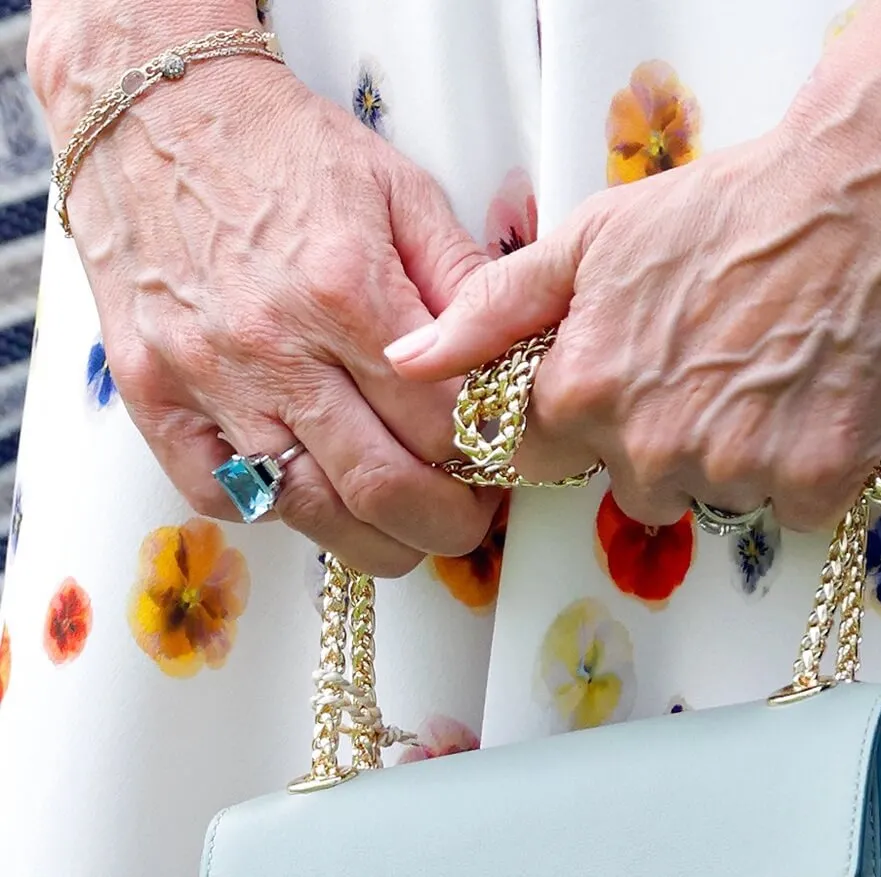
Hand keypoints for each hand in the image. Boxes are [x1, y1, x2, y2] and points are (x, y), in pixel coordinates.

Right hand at [58, 59, 498, 574]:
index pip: (442, 418)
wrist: (156, 115)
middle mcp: (276, 346)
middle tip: (470, 519)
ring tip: (408, 528)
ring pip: (307, 508)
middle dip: (447, 525)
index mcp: (347, 289)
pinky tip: (316, 492)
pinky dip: (279, 512)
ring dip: (374, 540)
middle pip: (382, 484)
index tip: (502, 461)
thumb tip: (513, 353)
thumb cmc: (286, 148)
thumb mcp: (399, 189)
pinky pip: (219, 495)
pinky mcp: (151, 396)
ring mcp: (207, 378)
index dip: (487, 457)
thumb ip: (460, 280)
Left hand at [386, 104, 880, 531]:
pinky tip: (807, 397)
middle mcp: (650, 449)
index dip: (574, 417)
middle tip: (702, 360)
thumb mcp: (589, 240)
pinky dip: (798, 465)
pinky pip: (787, 506)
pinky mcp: (816, 478)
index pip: (539, 457)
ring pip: (711, 496)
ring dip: (731, 452)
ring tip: (760, 370)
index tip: (617, 379)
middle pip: (632, 483)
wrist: (861, 195)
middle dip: (655, 436)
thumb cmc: (719, 210)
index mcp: (582, 394)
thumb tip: (406, 361)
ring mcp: (736, 469)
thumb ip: (491, 310)